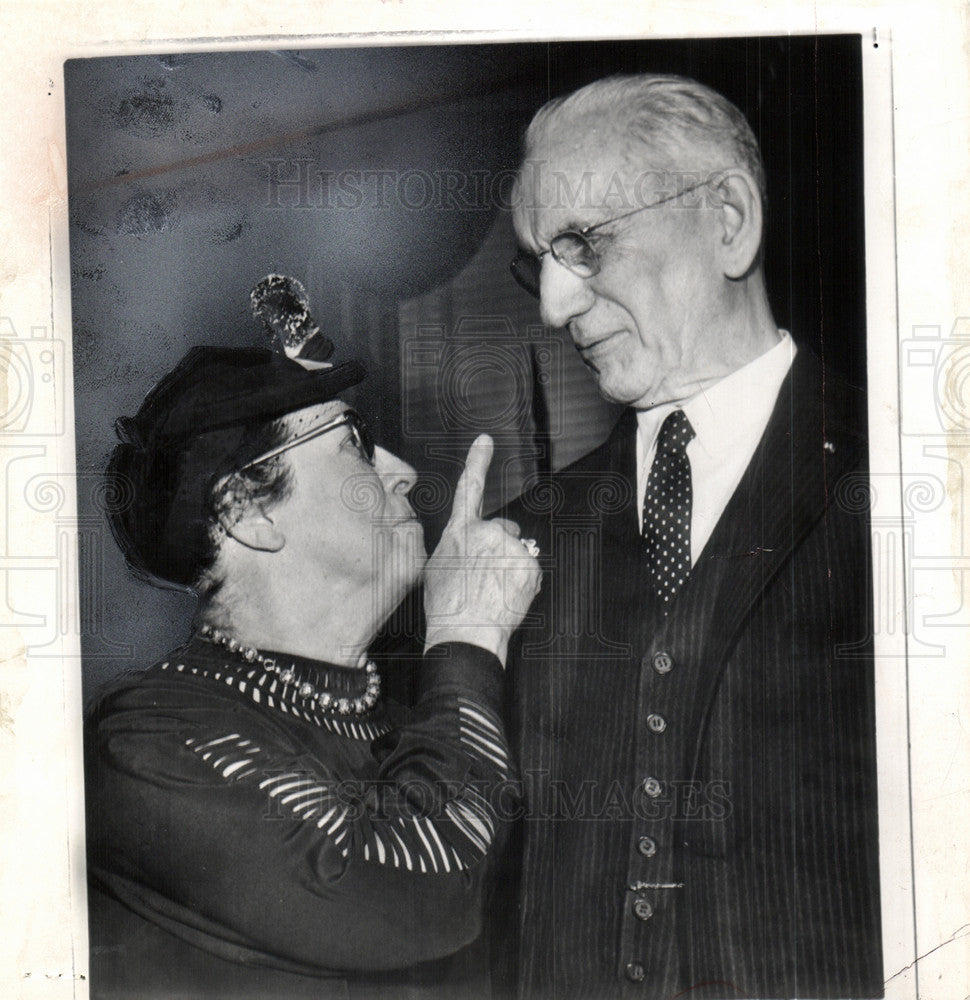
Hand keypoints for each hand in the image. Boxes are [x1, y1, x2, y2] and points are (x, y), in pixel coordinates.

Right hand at [423, 435, 541, 665]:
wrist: (466, 633)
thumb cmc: (447, 607)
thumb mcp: (437, 568)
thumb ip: (456, 546)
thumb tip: (469, 545)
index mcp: (459, 532)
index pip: (468, 488)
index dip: (477, 462)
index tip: (486, 441)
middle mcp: (486, 532)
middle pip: (502, 531)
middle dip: (499, 548)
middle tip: (484, 578)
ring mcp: (510, 547)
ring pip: (516, 552)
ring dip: (509, 567)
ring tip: (493, 592)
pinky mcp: (529, 564)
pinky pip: (529, 569)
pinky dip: (522, 582)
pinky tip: (506, 597)